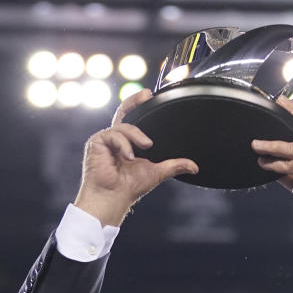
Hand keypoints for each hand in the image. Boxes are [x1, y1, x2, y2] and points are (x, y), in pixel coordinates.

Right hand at [73, 89, 198, 226]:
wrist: (113, 197)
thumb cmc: (130, 186)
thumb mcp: (157, 172)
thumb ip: (174, 165)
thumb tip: (195, 167)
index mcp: (129, 142)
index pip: (135, 118)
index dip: (141, 105)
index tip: (150, 94)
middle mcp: (116, 137)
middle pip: (124, 111)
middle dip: (135, 101)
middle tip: (147, 95)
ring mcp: (106, 139)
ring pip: (123, 125)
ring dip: (136, 135)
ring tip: (146, 146)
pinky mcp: (97, 142)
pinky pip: (113, 134)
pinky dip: (124, 144)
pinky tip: (128, 157)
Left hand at [251, 95, 292, 231]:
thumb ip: (290, 168)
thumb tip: (270, 163)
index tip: (284, 101)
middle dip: (290, 112)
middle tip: (276, 103)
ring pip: (289, 146)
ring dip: (270, 145)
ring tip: (255, 144)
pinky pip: (285, 164)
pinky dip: (272, 164)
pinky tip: (262, 163)